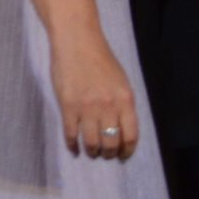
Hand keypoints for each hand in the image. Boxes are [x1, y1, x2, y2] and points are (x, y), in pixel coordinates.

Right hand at [52, 30, 137, 159]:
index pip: (130, 135)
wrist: (77, 42)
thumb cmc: (101, 59)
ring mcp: (87, 108)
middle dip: (109, 153)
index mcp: (125, 99)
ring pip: (92, 142)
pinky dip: (73, 145)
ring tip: (91, 151)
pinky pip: (71, 134)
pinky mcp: (68, 107)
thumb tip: (121, 128)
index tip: (123, 156)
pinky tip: (74, 148)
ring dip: (92, 151)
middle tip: (105, 155)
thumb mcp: (121, 81)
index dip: (127, 150)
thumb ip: (122, 104)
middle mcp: (108, 106)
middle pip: (111, 142)